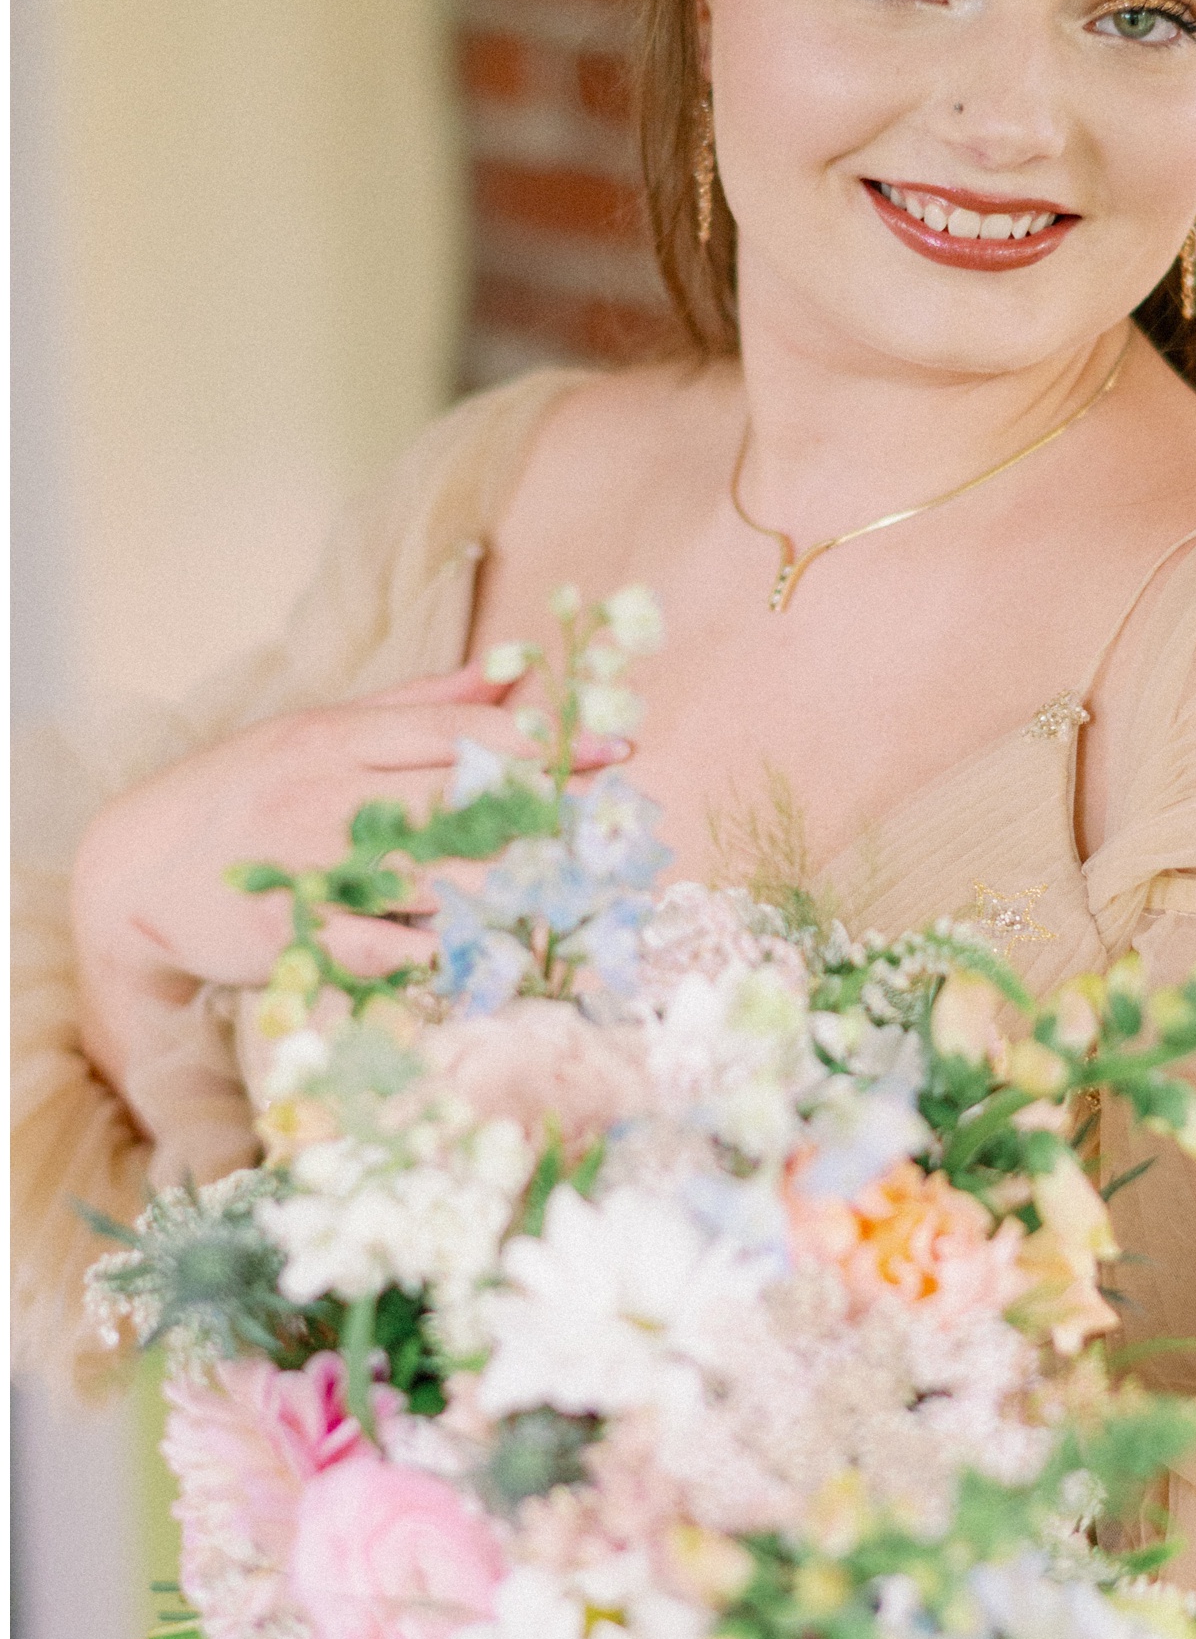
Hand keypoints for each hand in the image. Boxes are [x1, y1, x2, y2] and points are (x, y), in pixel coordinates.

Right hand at [68, 668, 574, 1114]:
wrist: (133, 871)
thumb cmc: (242, 797)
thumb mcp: (318, 733)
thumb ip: (416, 707)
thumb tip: (511, 675)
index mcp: (336, 739)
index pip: (455, 734)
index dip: (541, 743)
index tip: (615, 751)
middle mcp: (329, 797)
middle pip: (459, 803)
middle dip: (547, 817)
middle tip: (619, 832)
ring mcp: (312, 869)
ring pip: (433, 879)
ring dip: (512, 892)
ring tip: (582, 897)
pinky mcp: (295, 937)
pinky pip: (383, 951)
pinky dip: (436, 957)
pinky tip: (491, 963)